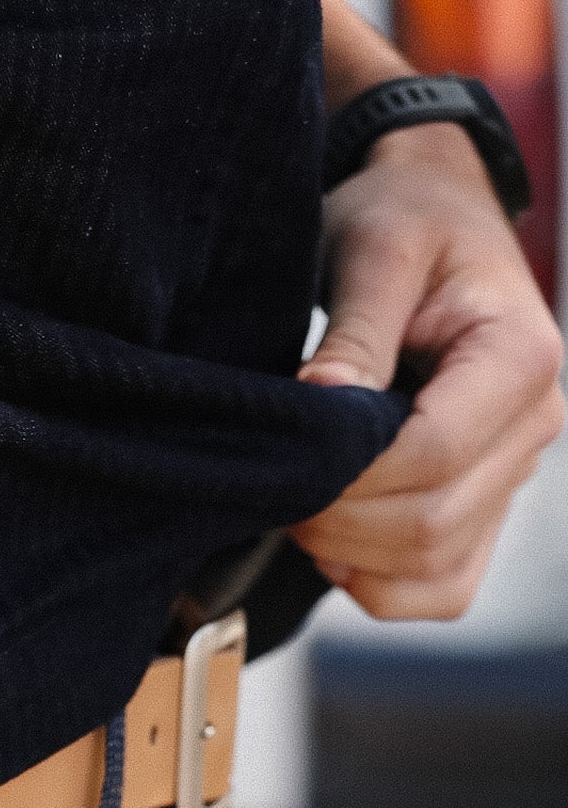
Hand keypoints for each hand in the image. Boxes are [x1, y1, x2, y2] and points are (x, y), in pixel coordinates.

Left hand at [291, 121, 564, 619]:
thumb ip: (355, 331)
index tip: (287, 452)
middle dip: (337, 519)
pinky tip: (334, 541)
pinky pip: (442, 589)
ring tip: (300, 503)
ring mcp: (512, 476)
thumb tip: (320, 403)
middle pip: (431, 525)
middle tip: (275, 484)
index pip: (433, 454)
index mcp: (519, 357)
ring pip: (435, 570)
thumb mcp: (375, 248)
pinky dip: (379, 586)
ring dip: (350, 556)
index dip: (347, 474)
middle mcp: (533, 426)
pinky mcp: (484, 510)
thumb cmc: (404, 221)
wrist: (433, 218)